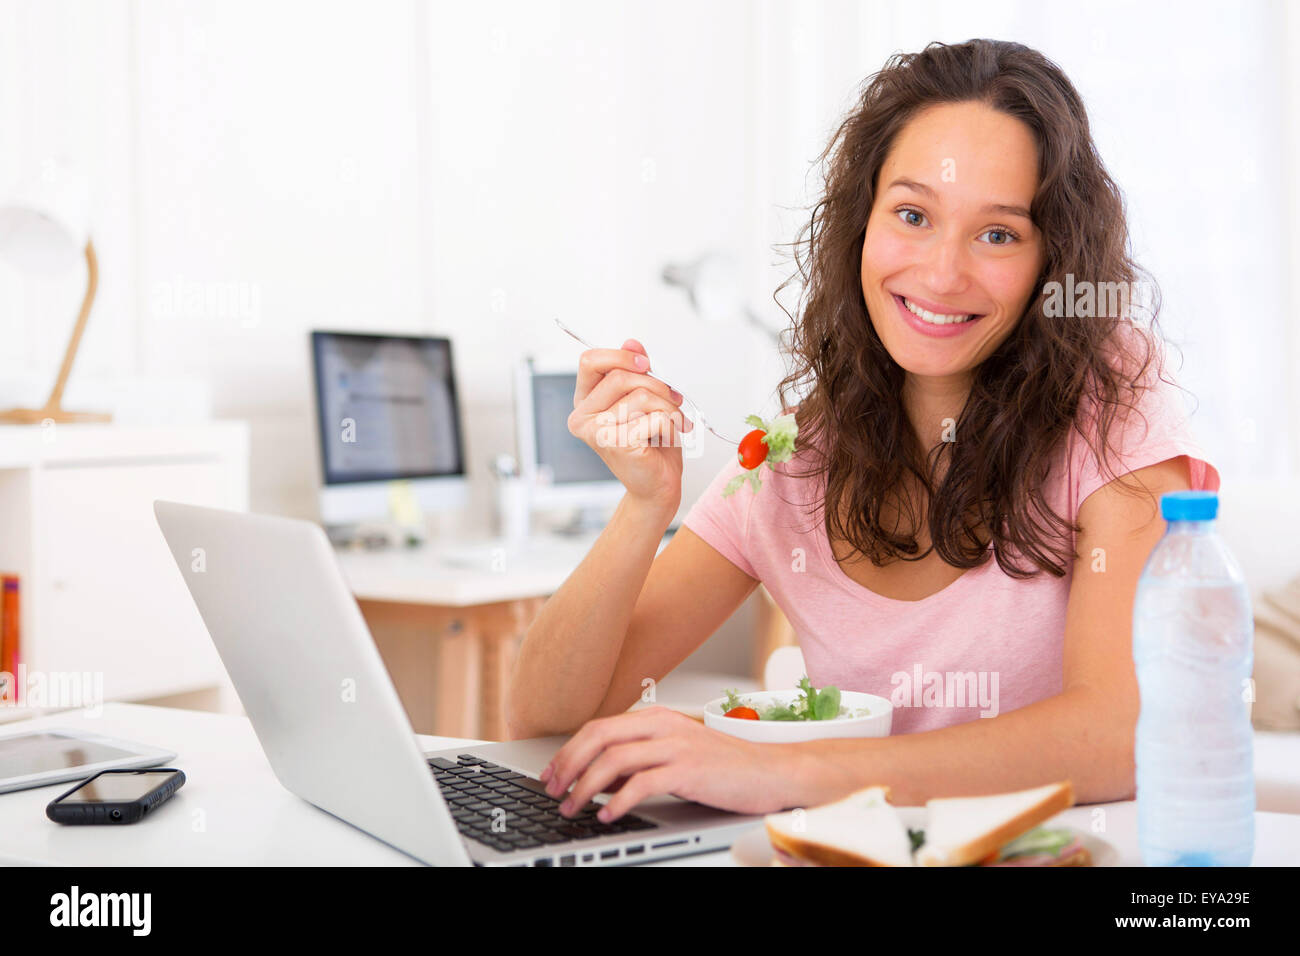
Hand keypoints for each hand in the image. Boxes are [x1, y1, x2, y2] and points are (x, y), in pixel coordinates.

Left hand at [538, 706, 805, 820]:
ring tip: (573, 808)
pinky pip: (642, 783)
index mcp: (657, 718)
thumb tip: (599, 778)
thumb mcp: (677, 755)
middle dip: (568, 765)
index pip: (599, 727)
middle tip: (553, 791)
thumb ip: (641, 760)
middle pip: (599, 737)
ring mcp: (677, 746)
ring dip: (586, 786)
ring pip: (614, 759)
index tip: (551, 774)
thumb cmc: (726, 767)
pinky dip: (618, 801)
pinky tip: (608, 815)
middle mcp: (663, 726)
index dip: (569, 750)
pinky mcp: (689, 770)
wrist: (773, 771)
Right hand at [568, 339, 691, 512]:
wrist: (657, 485)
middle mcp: (583, 417)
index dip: (620, 356)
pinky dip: (670, 424)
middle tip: (675, 398)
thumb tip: (632, 342)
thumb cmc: (650, 444)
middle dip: (657, 385)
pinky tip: (668, 436)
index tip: (646, 364)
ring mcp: (596, 432)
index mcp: (585, 401)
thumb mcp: (644, 400)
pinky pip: (654, 417)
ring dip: (668, 407)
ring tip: (675, 421)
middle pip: (620, 377)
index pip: (590, 361)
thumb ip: (635, 371)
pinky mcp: (616, 444)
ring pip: (641, 396)